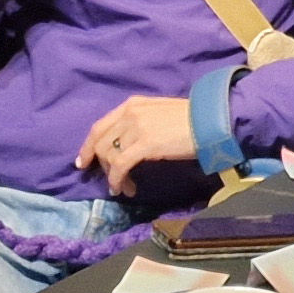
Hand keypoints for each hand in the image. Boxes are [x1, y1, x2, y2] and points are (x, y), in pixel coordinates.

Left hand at [77, 94, 201, 195]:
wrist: (210, 120)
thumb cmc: (191, 119)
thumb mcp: (159, 113)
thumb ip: (141, 122)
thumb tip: (130, 144)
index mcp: (132, 104)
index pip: (100, 126)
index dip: (88, 146)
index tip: (83, 161)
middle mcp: (130, 113)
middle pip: (102, 142)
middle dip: (102, 165)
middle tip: (112, 181)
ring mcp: (136, 127)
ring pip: (110, 155)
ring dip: (113, 176)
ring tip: (124, 187)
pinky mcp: (145, 144)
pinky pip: (121, 165)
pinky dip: (117, 179)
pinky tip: (124, 188)